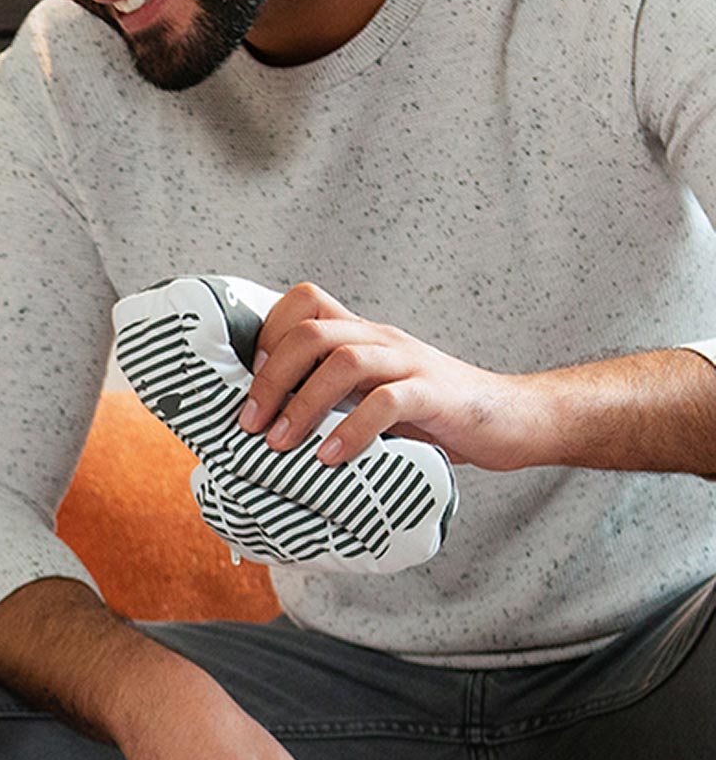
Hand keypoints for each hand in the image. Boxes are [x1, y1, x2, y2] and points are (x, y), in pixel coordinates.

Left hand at [239, 283, 539, 471]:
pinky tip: (332, 458)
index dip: (268, 336)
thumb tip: (265, 429)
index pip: (304, 302)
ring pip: (344, 360)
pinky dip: (353, 429)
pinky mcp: (436, 394)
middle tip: (250, 426)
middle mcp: (382, 340)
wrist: (511, 420)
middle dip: (270, 379)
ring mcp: (410, 363)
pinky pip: (388, 401)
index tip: (248, 386)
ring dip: (303, 404)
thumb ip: (332, 399)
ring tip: (281, 445)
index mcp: (362, 336)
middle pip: (311, 331)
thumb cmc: (433, 416)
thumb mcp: (372, 399)